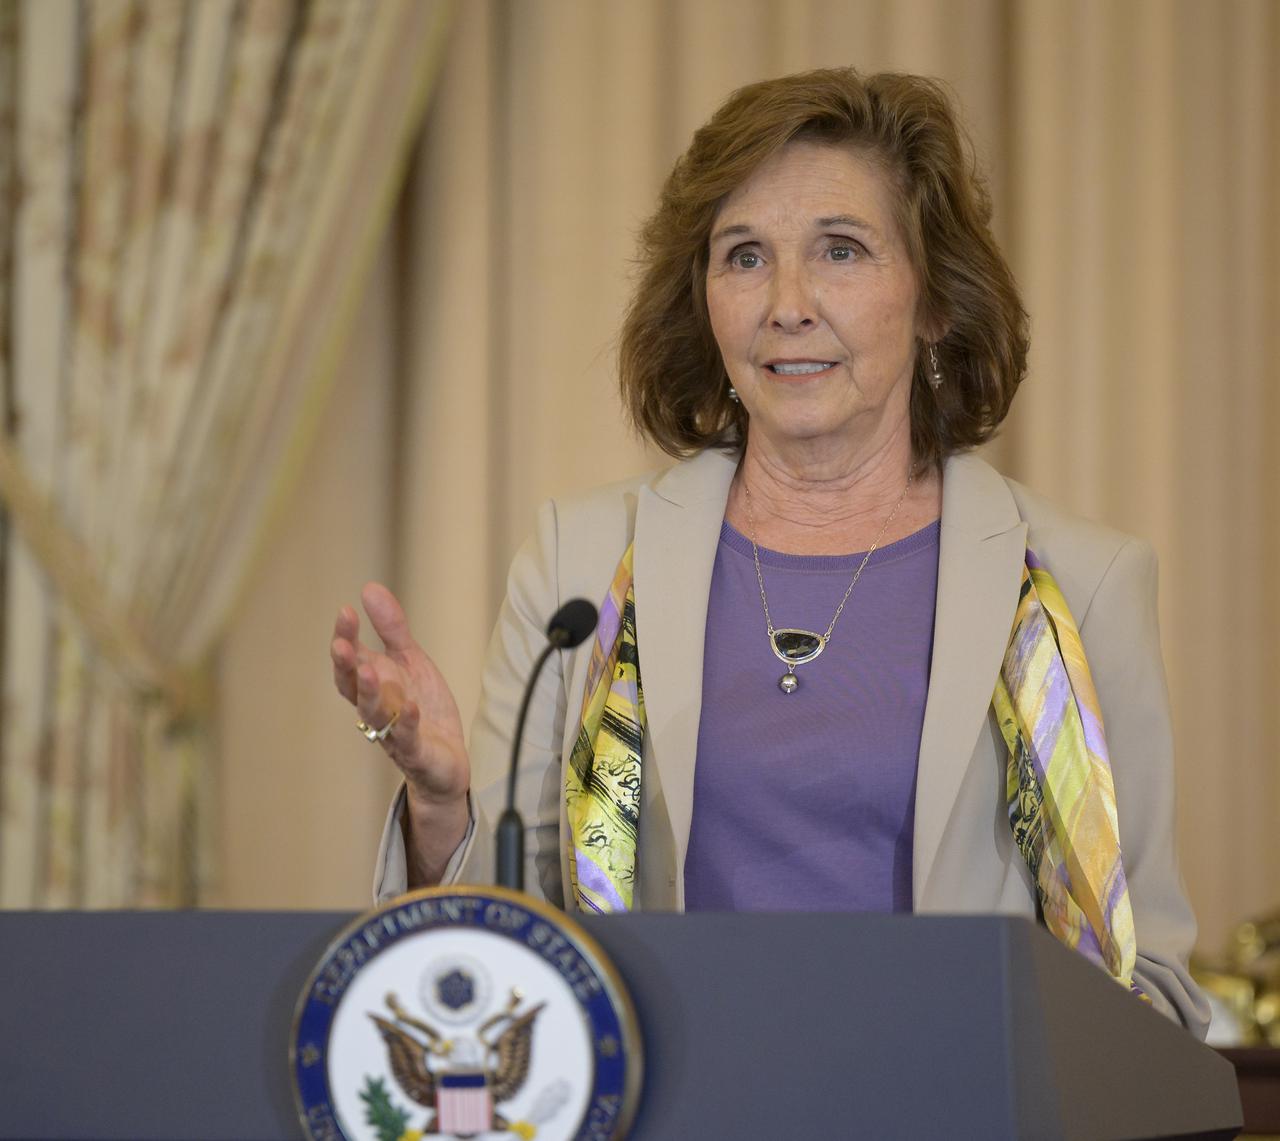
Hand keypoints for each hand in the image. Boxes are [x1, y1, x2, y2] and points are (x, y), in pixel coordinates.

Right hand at [330, 583, 469, 811]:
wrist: (445, 759)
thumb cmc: (421, 706)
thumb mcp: (410, 661)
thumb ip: (391, 629)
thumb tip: (368, 588)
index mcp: (372, 685)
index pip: (350, 662)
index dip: (345, 639)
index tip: (346, 612)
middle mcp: (376, 709)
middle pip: (354, 689)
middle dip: (347, 667)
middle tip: (342, 645)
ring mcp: (394, 733)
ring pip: (375, 715)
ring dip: (371, 694)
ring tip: (371, 670)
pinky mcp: (416, 752)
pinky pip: (408, 739)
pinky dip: (408, 724)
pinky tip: (411, 707)